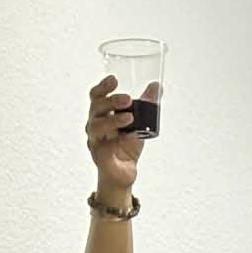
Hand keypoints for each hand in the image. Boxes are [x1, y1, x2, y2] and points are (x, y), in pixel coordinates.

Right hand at [86, 74, 147, 196]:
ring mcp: (95, 141)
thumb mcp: (140, 123)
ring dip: (113, 120)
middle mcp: (94, 125)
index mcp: (101, 114)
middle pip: (96, 108)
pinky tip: (127, 138)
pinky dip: (115, 142)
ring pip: (96, 126)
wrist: (123, 173)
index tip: (114, 79)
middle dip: (111, 101)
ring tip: (130, 118)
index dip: (103, 87)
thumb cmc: (126, 146)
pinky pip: (104, 148)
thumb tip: (156, 87)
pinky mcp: (100, 157)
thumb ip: (147, 105)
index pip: (97, 96)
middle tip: (127, 99)